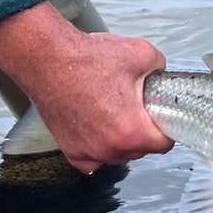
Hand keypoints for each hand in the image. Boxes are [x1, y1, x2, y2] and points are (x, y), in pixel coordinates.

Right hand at [0, 2, 172, 171]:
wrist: (47, 58)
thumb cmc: (85, 59)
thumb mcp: (141, 54)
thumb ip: (159, 68)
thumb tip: (160, 74)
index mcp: (130, 131)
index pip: (163, 145)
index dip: (166, 128)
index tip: (160, 119)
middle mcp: (108, 148)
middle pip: (140, 151)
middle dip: (141, 132)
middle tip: (135, 108)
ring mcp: (87, 152)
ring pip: (116, 155)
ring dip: (119, 140)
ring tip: (113, 111)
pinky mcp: (69, 149)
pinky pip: (91, 159)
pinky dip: (97, 147)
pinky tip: (98, 128)